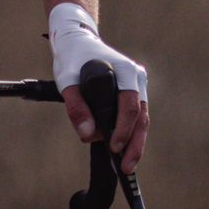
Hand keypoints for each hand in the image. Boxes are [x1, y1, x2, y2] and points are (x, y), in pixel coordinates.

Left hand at [48, 2, 147, 170]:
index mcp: (126, 71)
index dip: (123, 129)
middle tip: (125, 167)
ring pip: (141, 120)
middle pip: (141, 117)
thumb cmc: (73, 58)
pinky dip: (129, 134)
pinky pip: (134, 117)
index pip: (130, 106)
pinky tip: (122, 151)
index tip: (113, 147)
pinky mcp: (132, 93)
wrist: (78, 41)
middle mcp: (137, 78)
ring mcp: (137, 86)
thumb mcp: (67, 80)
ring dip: (134, 143)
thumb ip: (76, 107)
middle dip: (134, 144)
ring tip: (125, 165)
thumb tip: (88, 135)